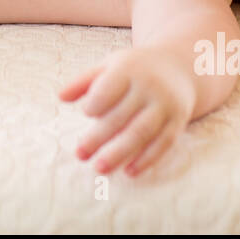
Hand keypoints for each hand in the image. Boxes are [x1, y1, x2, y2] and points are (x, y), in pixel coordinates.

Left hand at [59, 47, 196, 177]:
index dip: (95, 103)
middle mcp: (149, 87)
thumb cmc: (134, 69)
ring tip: (99, 168)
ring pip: (141, 132)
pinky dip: (146, 160)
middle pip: (122, 116)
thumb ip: (84, 81)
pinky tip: (129, 172)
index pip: (108, 89)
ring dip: (120, 153)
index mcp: (128, 70)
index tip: (86, 113)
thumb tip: (59, 96)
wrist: (179, 67)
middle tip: (80, 154)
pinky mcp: (177, 121)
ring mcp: (165, 105)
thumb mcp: (110, 66)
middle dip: (99, 137)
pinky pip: (162, 143)